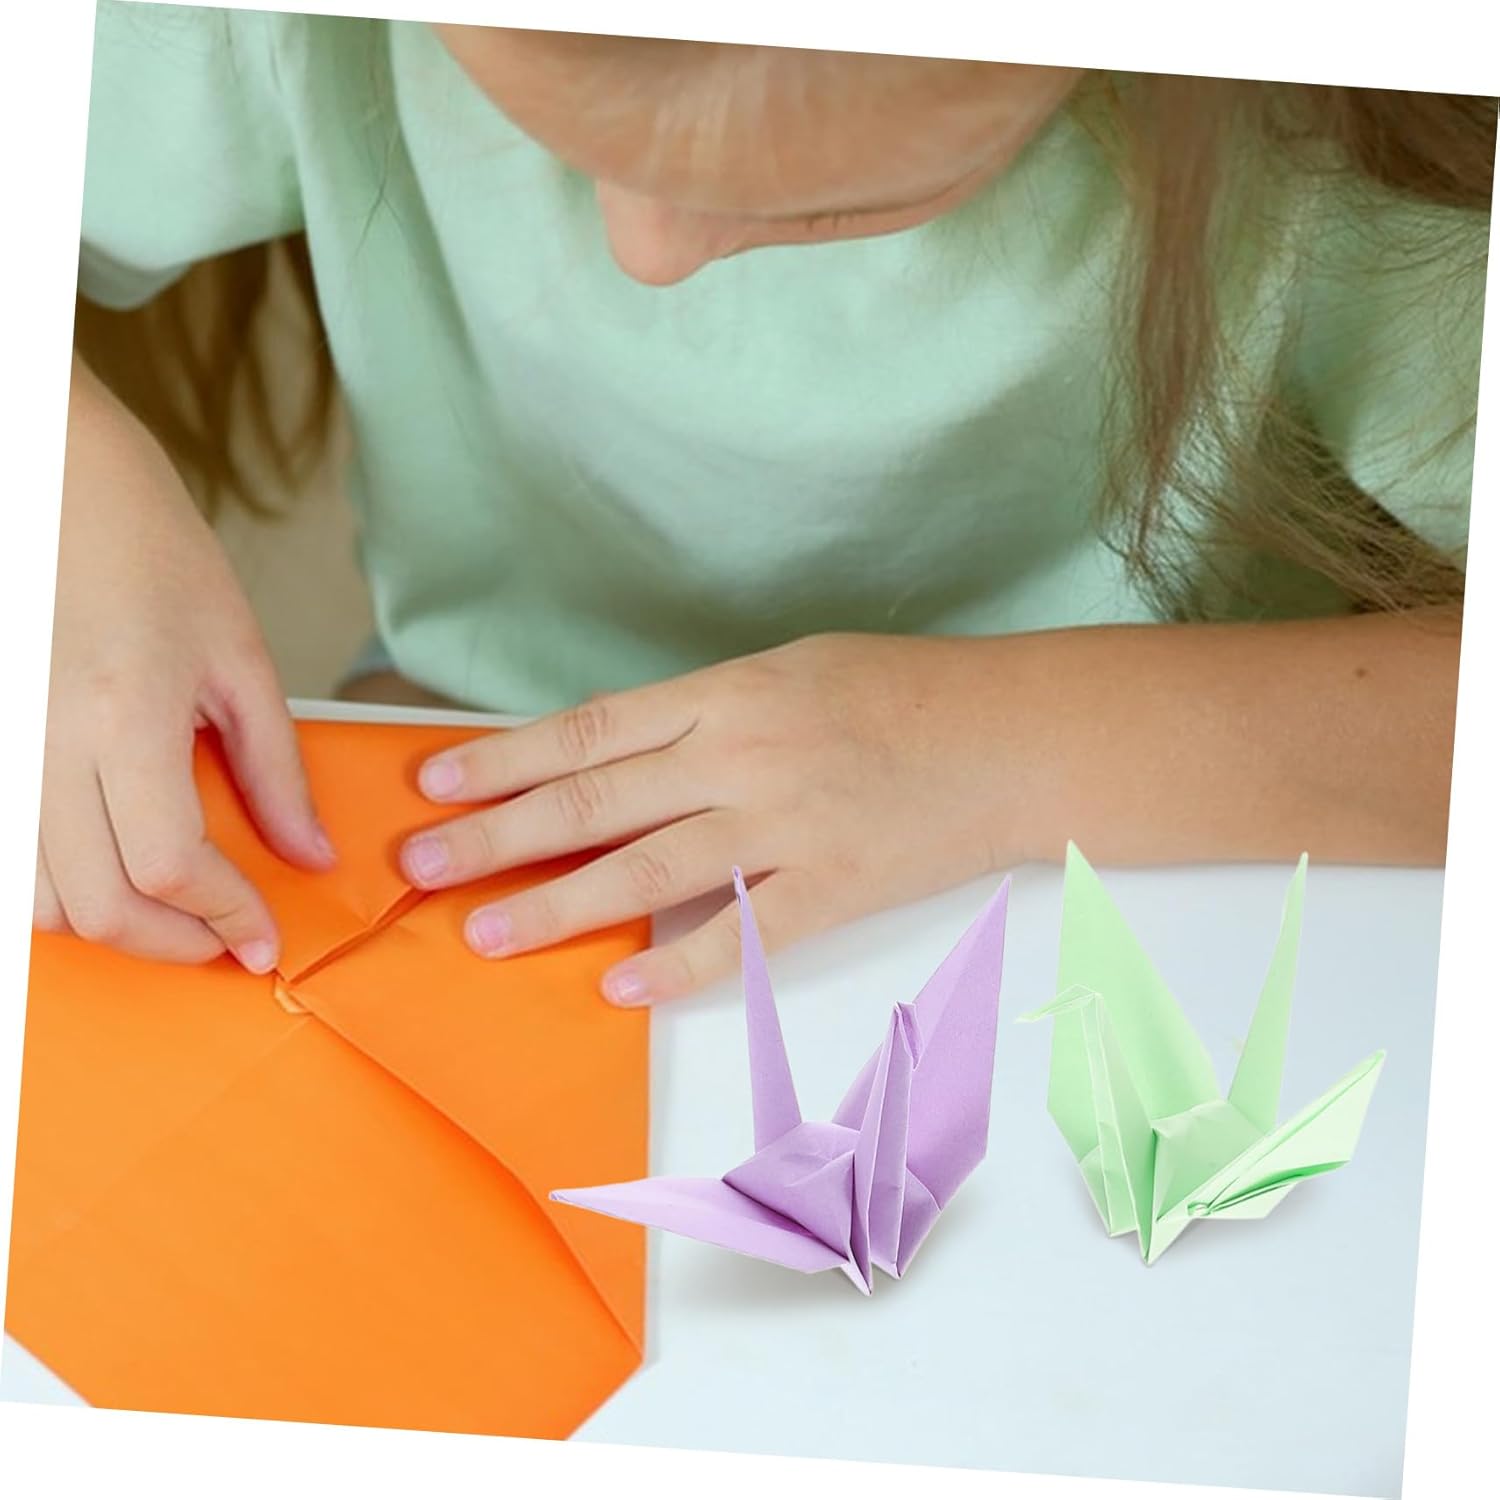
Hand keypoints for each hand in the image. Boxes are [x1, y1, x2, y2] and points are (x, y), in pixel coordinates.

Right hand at [34, 355, 334, 968]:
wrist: (48, 473)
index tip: (262, 937)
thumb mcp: (238, 654)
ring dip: (111, 925)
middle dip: (175, 942)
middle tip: (225, 938)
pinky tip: (106, 873)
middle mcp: (41, 745)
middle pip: (99, 905)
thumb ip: (274, 768)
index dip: (225, 917)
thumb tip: (307, 853)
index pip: (170, 867)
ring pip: (36, 900)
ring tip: (174, 910)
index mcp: (123, 716)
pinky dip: (55, 891)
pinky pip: (5, 861)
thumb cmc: (146, 545)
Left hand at [400, 633, 1036, 1004]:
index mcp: (726, 692)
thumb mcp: (787, 669)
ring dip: (560, 905)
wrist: (1009, 735)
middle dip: (497, 835)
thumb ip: (698, 711)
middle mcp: (743, 756)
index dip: (504, 758)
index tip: (434, 783)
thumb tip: (606, 750)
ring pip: (651, 870)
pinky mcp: (834, 889)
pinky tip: (620, 985)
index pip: (589, 731)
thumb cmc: (898, 691)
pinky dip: (681, 963)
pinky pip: (744, 934)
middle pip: (597, 801)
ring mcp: (788, 826)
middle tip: (419, 866)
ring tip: (485, 933)